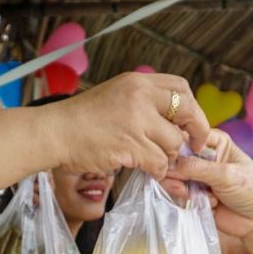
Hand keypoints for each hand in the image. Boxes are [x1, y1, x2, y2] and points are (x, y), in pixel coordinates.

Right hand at [47, 72, 208, 178]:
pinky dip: (158, 171)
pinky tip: (149, 171)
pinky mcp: (131, 146)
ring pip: (174, 142)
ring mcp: (137, 121)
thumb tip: (172, 121)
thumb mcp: (115, 95)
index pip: (181, 88)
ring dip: (170, 156)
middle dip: (197, 131)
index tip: (191, 123)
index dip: (192, 107)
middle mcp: (140, 96)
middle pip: (188, 111)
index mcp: (137, 82)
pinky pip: (159, 163)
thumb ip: (143, 102)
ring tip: (157, 160)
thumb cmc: (80, 119)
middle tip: (194, 145)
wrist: (55, 132)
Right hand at [166, 129, 252, 239]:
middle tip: (183, 185)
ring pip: (174, 178)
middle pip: (176, 159)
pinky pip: (179, 196)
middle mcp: (204, 159)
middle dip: (176, 173)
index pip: (187, 136)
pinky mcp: (195, 197)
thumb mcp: (225, 174)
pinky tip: (206, 205)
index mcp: (215, 143)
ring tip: (194, 197)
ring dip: (182, 189)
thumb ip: (195, 168)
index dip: (177, 147)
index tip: (175, 160)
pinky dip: (188, 201)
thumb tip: (168, 164)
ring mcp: (199, 179)